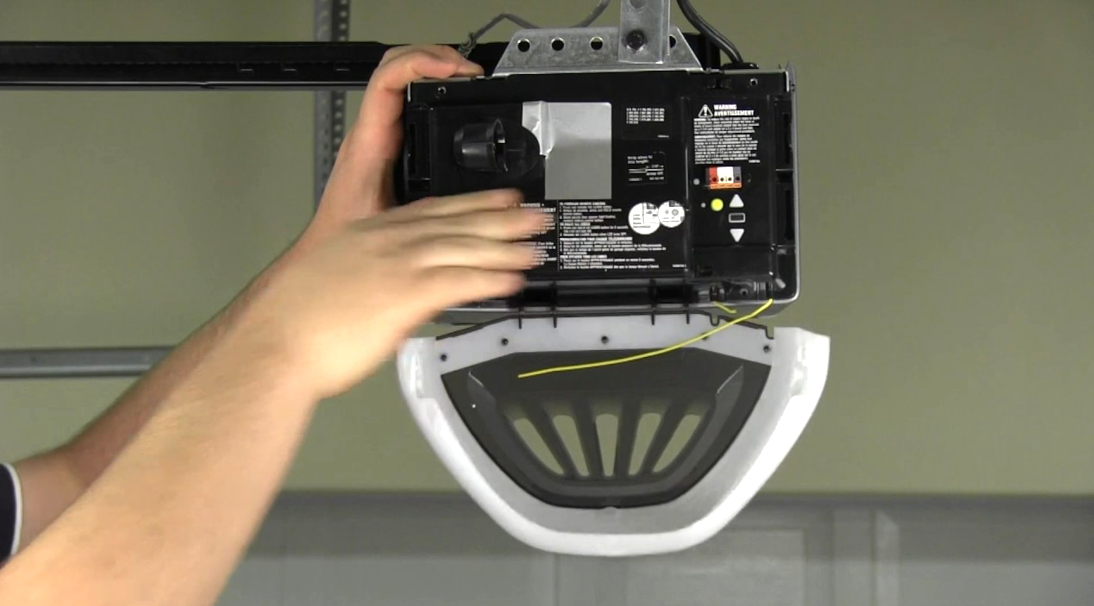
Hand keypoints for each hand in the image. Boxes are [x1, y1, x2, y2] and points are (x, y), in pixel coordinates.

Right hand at [240, 189, 544, 399]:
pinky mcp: (404, 294)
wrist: (276, 341)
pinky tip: (513, 280)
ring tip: (537, 246)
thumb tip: (400, 294)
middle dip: (501, 218)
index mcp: (368, 233)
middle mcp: (387, 241)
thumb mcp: (335, 281)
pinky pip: (459, 281)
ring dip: (506, 247)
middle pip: (456, 222)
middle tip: (536, 215)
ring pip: (464, 248)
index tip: (499, 200)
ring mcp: (397, 265)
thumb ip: (373, 279)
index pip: (432, 210)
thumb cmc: (295, 323)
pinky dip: (490, 278)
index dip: (471, 204)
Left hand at [298, 45, 484, 250]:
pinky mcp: (386, 145)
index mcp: (370, 142)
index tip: (455, 70)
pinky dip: (431, 91)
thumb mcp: (392, 224)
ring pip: (401, 81)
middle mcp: (371, 132)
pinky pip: (406, 102)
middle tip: (468, 69)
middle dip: (435, 58)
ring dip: (433, 71)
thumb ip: (422, 213)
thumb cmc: (346, 237)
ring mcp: (377, 135)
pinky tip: (452, 100)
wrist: (327, 251)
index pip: (388, 80)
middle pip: (397, 67)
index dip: (422, 63)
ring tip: (465, 77)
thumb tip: (465, 208)